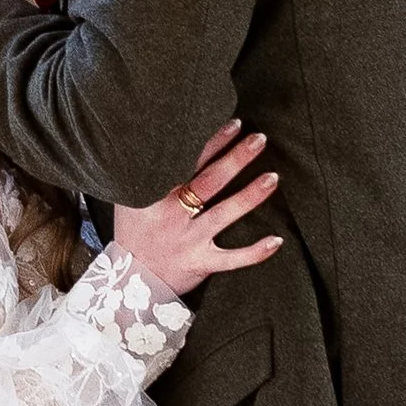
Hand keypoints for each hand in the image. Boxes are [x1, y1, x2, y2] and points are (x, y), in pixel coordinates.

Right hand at [112, 124, 281, 298]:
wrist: (128, 281)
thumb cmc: (134, 233)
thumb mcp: (129, 200)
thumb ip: (144, 176)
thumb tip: (153, 140)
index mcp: (157, 195)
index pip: (189, 162)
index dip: (212, 143)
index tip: (234, 124)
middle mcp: (174, 216)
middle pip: (209, 182)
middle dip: (235, 158)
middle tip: (259, 140)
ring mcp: (189, 240)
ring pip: (224, 215)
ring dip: (250, 195)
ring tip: (273, 178)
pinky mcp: (200, 263)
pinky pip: (232, 258)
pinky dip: (255, 252)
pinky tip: (277, 240)